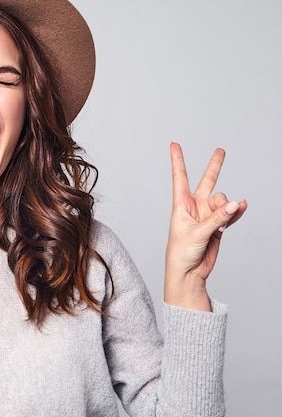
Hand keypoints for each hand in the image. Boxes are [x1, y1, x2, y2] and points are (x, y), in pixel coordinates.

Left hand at [164, 142, 246, 309]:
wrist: (189, 273)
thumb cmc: (181, 253)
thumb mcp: (197, 233)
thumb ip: (216, 218)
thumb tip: (234, 204)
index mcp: (181, 205)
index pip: (180, 177)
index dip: (178, 160)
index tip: (174, 143)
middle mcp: (195, 207)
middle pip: (207, 181)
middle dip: (215, 166)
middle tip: (221, 150)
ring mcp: (208, 215)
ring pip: (223, 201)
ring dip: (225, 209)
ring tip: (220, 226)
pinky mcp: (218, 225)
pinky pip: (231, 214)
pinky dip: (236, 212)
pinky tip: (241, 208)